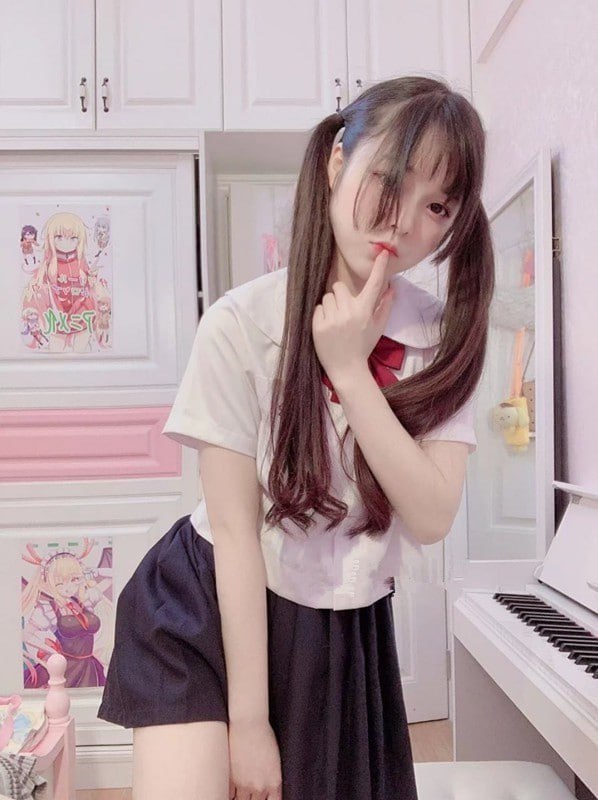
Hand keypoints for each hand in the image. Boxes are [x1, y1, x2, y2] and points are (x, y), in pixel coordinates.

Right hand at [228, 718, 282, 799]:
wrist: (249, 723)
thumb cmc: (264, 734)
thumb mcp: (275, 758)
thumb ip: (272, 775)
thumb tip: (268, 782)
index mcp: (274, 781)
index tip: (265, 797)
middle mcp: (260, 787)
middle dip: (254, 798)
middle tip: (251, 792)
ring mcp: (244, 784)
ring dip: (242, 797)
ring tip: (242, 790)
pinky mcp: (231, 778)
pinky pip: (229, 794)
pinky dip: (231, 793)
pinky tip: (231, 790)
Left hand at [312, 248, 394, 384]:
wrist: (347, 369)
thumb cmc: (363, 346)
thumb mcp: (378, 327)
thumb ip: (385, 306)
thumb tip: (392, 288)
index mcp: (365, 311)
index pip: (373, 285)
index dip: (379, 268)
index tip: (382, 253)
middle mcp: (349, 312)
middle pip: (339, 286)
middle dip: (340, 295)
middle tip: (344, 310)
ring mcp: (332, 319)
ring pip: (327, 297)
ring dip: (331, 305)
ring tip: (336, 321)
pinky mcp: (318, 326)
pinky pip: (318, 308)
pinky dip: (322, 315)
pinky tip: (328, 328)